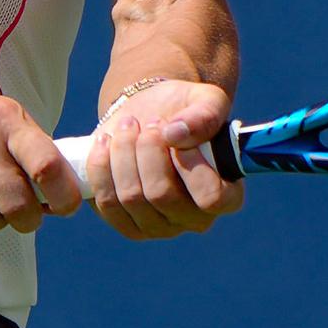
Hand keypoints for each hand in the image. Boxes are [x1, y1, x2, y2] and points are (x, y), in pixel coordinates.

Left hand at [87, 80, 244, 240]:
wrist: (149, 118)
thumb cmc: (185, 111)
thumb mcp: (205, 100)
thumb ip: (204, 115)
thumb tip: (176, 134)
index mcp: (226, 197)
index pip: (211, 198)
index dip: (191, 165)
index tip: (176, 133)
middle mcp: (193, 219)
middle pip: (162, 196)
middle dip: (148, 151)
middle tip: (148, 123)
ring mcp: (158, 226)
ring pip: (131, 198)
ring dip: (124, 154)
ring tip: (127, 125)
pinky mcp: (125, 223)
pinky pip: (106, 202)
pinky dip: (100, 168)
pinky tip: (105, 142)